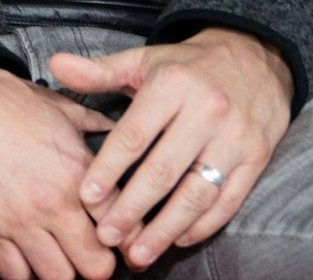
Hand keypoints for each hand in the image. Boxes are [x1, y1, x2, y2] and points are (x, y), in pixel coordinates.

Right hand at [0, 59, 117, 279]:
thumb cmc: (5, 99)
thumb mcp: (61, 108)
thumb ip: (96, 128)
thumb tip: (117, 138)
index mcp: (77, 173)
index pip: (124, 228)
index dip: (128, 235)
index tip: (121, 236)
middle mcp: (52, 203)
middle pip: (96, 268)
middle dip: (98, 262)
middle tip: (92, 250)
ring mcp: (18, 220)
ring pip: (58, 277)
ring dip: (63, 268)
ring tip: (61, 254)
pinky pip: (15, 274)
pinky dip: (25, 271)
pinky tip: (29, 257)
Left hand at [49, 27, 291, 270]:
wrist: (254, 59)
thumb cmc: (185, 66)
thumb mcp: (142, 60)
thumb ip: (99, 71)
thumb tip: (55, 65)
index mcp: (172, 86)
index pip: (134, 135)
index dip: (109, 169)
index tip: (87, 198)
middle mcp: (206, 112)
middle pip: (163, 171)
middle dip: (132, 209)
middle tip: (107, 236)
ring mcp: (236, 138)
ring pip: (197, 193)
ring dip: (166, 229)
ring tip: (140, 253)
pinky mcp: (257, 158)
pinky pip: (229, 199)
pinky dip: (204, 224)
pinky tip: (179, 239)